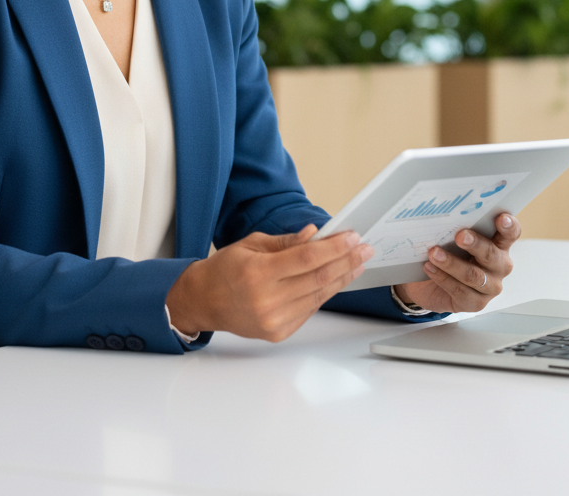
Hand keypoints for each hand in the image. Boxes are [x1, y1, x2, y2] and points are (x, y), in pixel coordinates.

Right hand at [166, 226, 373, 341]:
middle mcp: (267, 299)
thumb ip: (285, 242)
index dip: (334, 248)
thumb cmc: (224, 269)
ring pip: (319, 295)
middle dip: (346, 261)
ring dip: (342, 278)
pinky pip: (310, 309)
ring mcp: (274, 320)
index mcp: (258, 272)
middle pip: (318, 278)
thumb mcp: (250, 245)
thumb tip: (315, 235)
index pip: (307, 258)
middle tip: (364, 249)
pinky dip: (326, 293)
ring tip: (357, 263)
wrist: (204, 301)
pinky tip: (337, 279)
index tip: (352, 237)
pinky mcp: (279, 332)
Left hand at [393, 213, 520, 313]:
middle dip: (475, 244)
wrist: (431, 284)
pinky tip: (429, 268)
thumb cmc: (449, 253)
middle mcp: (499, 266)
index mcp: (498, 245)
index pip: (510, 234)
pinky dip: (442, 278)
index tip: (501, 217)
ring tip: (434, 253)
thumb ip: (457, 228)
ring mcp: (490, 287)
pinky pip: (460, 291)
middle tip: (460, 235)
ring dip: (452, 263)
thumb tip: (443, 214)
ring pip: (474, 275)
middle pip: (491, 254)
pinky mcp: (476, 303)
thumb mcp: (453, 239)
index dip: (509, 226)